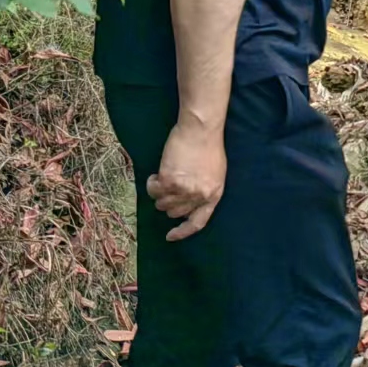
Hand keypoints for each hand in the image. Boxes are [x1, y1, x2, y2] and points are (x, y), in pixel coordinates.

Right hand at [148, 120, 226, 240]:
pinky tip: (157, 174)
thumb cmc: (209, 147)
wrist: (201, 130)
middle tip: (168, 187)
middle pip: (175, 213)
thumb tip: (188, 203)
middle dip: (169, 203)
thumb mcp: (215, 173)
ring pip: (162, 203)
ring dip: (159, 193)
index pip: (198, 222)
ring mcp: (184, 190)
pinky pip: (153, 191)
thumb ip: (204, 190)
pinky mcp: (169, 181)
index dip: (183, 232)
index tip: (170, 236)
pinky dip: (152, 183)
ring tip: (164, 177)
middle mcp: (199, 196)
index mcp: (214, 195)